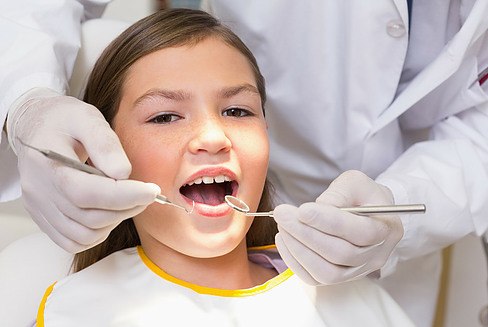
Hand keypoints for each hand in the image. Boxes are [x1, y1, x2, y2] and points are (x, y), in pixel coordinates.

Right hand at [8, 89, 160, 252]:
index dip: (124, 195)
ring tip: (130, 201)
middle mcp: (40, 191)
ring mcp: (40, 208)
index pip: (86, 192)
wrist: (36, 126)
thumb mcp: (87, 118)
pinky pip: (73, 241)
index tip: (151, 190)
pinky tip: (110, 212)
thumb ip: (105, 143)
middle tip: (147, 193)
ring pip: (84, 235)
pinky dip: (98, 233)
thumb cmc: (63, 120)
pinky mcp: (44, 218)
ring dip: (115, 222)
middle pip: (89, 217)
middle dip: (127, 208)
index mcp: (48, 163)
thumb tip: (123, 173)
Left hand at [274, 170, 402, 284]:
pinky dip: (295, 261)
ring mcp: (358, 271)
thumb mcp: (355, 182)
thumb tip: (317, 209)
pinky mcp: (339, 278)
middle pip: (340, 253)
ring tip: (283, 226)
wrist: (367, 213)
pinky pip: (314, 278)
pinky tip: (284, 240)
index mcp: (386, 229)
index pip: (359, 232)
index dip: (328, 222)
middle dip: (306, 233)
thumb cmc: (361, 195)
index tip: (302, 209)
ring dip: (299, 249)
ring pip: (327, 272)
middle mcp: (376, 255)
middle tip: (282, 214)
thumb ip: (339, 193)